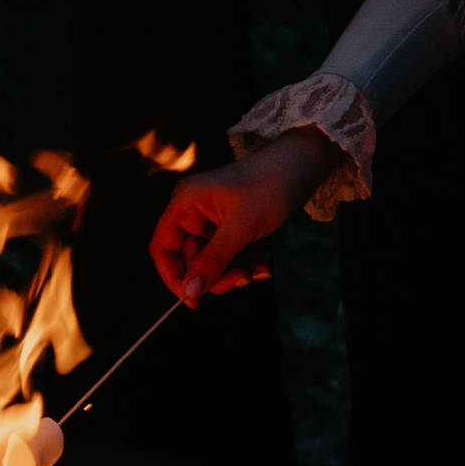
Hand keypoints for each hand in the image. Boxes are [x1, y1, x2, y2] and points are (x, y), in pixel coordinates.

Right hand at [148, 129, 345, 302]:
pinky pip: (228, 255)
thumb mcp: (241, 227)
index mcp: (186, 202)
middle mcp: (194, 210)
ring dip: (236, 270)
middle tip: (244, 279)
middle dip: (217, 274)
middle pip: (190, 259)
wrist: (302, 166)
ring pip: (212, 261)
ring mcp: (212, 219)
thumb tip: (189, 293)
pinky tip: (265, 259)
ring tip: (262, 266)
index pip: (163, 246)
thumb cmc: (270, 185)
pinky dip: (245, 262)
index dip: (173, 276)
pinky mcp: (230, 226)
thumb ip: (213, 262)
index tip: (193, 299)